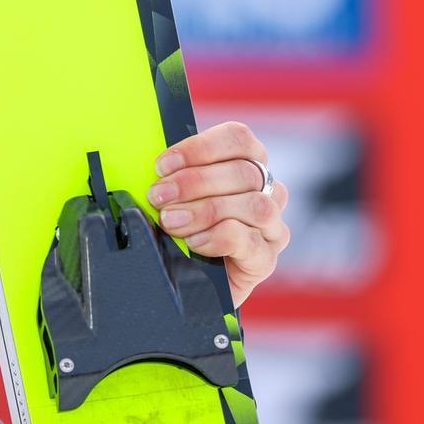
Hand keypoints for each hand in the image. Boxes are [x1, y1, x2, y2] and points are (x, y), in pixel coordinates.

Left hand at [147, 120, 289, 307]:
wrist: (184, 284)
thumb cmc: (178, 231)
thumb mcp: (173, 198)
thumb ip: (171, 177)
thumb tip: (153, 167)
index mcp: (245, 165)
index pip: (239, 139)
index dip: (200, 147)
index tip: (163, 165)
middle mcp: (267, 192)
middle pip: (244, 172)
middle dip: (194, 182)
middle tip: (159, 197)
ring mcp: (271, 226)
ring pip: (254, 205)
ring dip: (205, 210)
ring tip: (172, 221)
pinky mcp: (265, 259)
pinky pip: (250, 240)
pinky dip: (217, 237)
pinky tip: (194, 242)